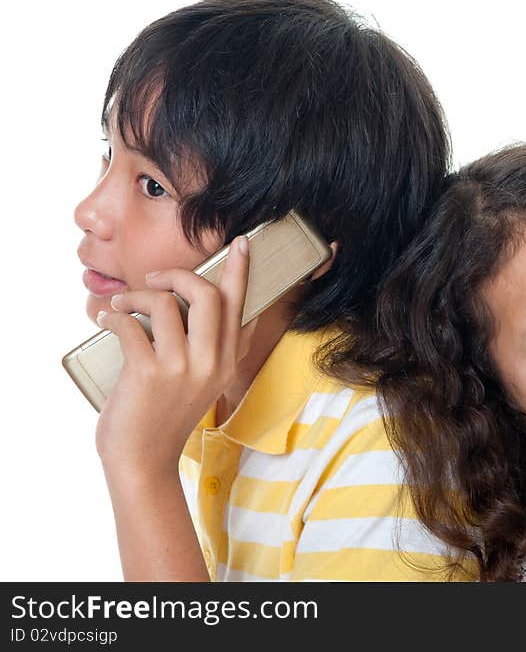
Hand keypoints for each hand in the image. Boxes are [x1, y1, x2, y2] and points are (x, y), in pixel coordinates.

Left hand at [94, 235, 258, 475]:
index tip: (240, 244)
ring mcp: (181, 368)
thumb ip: (212, 349)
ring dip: (136, 296)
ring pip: (165, 302)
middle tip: (155, 280)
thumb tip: (202, 305)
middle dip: (177, 275)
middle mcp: (211, 362)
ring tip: (122, 304)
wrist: (143, 460)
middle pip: (207, 294)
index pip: (240, 307)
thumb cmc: (166, 417)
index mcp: (228, 362)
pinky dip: (113, 316)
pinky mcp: (148, 373)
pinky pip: (130, 324)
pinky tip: (107, 321)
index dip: (240, 272)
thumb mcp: (204, 384)